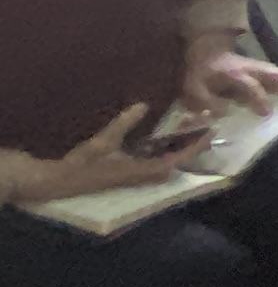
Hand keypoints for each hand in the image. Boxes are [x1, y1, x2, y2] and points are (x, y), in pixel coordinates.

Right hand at [2, 103, 211, 205]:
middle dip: (191, 147)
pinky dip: (165, 151)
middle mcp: (143, 176)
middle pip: (176, 163)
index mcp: (141, 171)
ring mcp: (136, 177)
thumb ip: (124, 123)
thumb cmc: (82, 163)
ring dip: (179, 149)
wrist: (59, 182)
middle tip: (203, 127)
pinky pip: (155, 163)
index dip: (194, 147)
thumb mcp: (104, 141)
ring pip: (167, 163)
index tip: (209, 133)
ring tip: (189, 130)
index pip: (177, 160)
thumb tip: (143, 104)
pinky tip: (165, 139)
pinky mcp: (128, 175)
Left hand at [183, 38, 277, 112]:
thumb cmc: (202, 74)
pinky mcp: (268, 69)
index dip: (258, 98)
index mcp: (234, 74)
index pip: (250, 85)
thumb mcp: (194, 89)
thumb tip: (223, 113)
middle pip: (277, 75)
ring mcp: (263, 67)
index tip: (267, 114)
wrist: (207, 51)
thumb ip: (206, 102)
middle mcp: (253, 68)